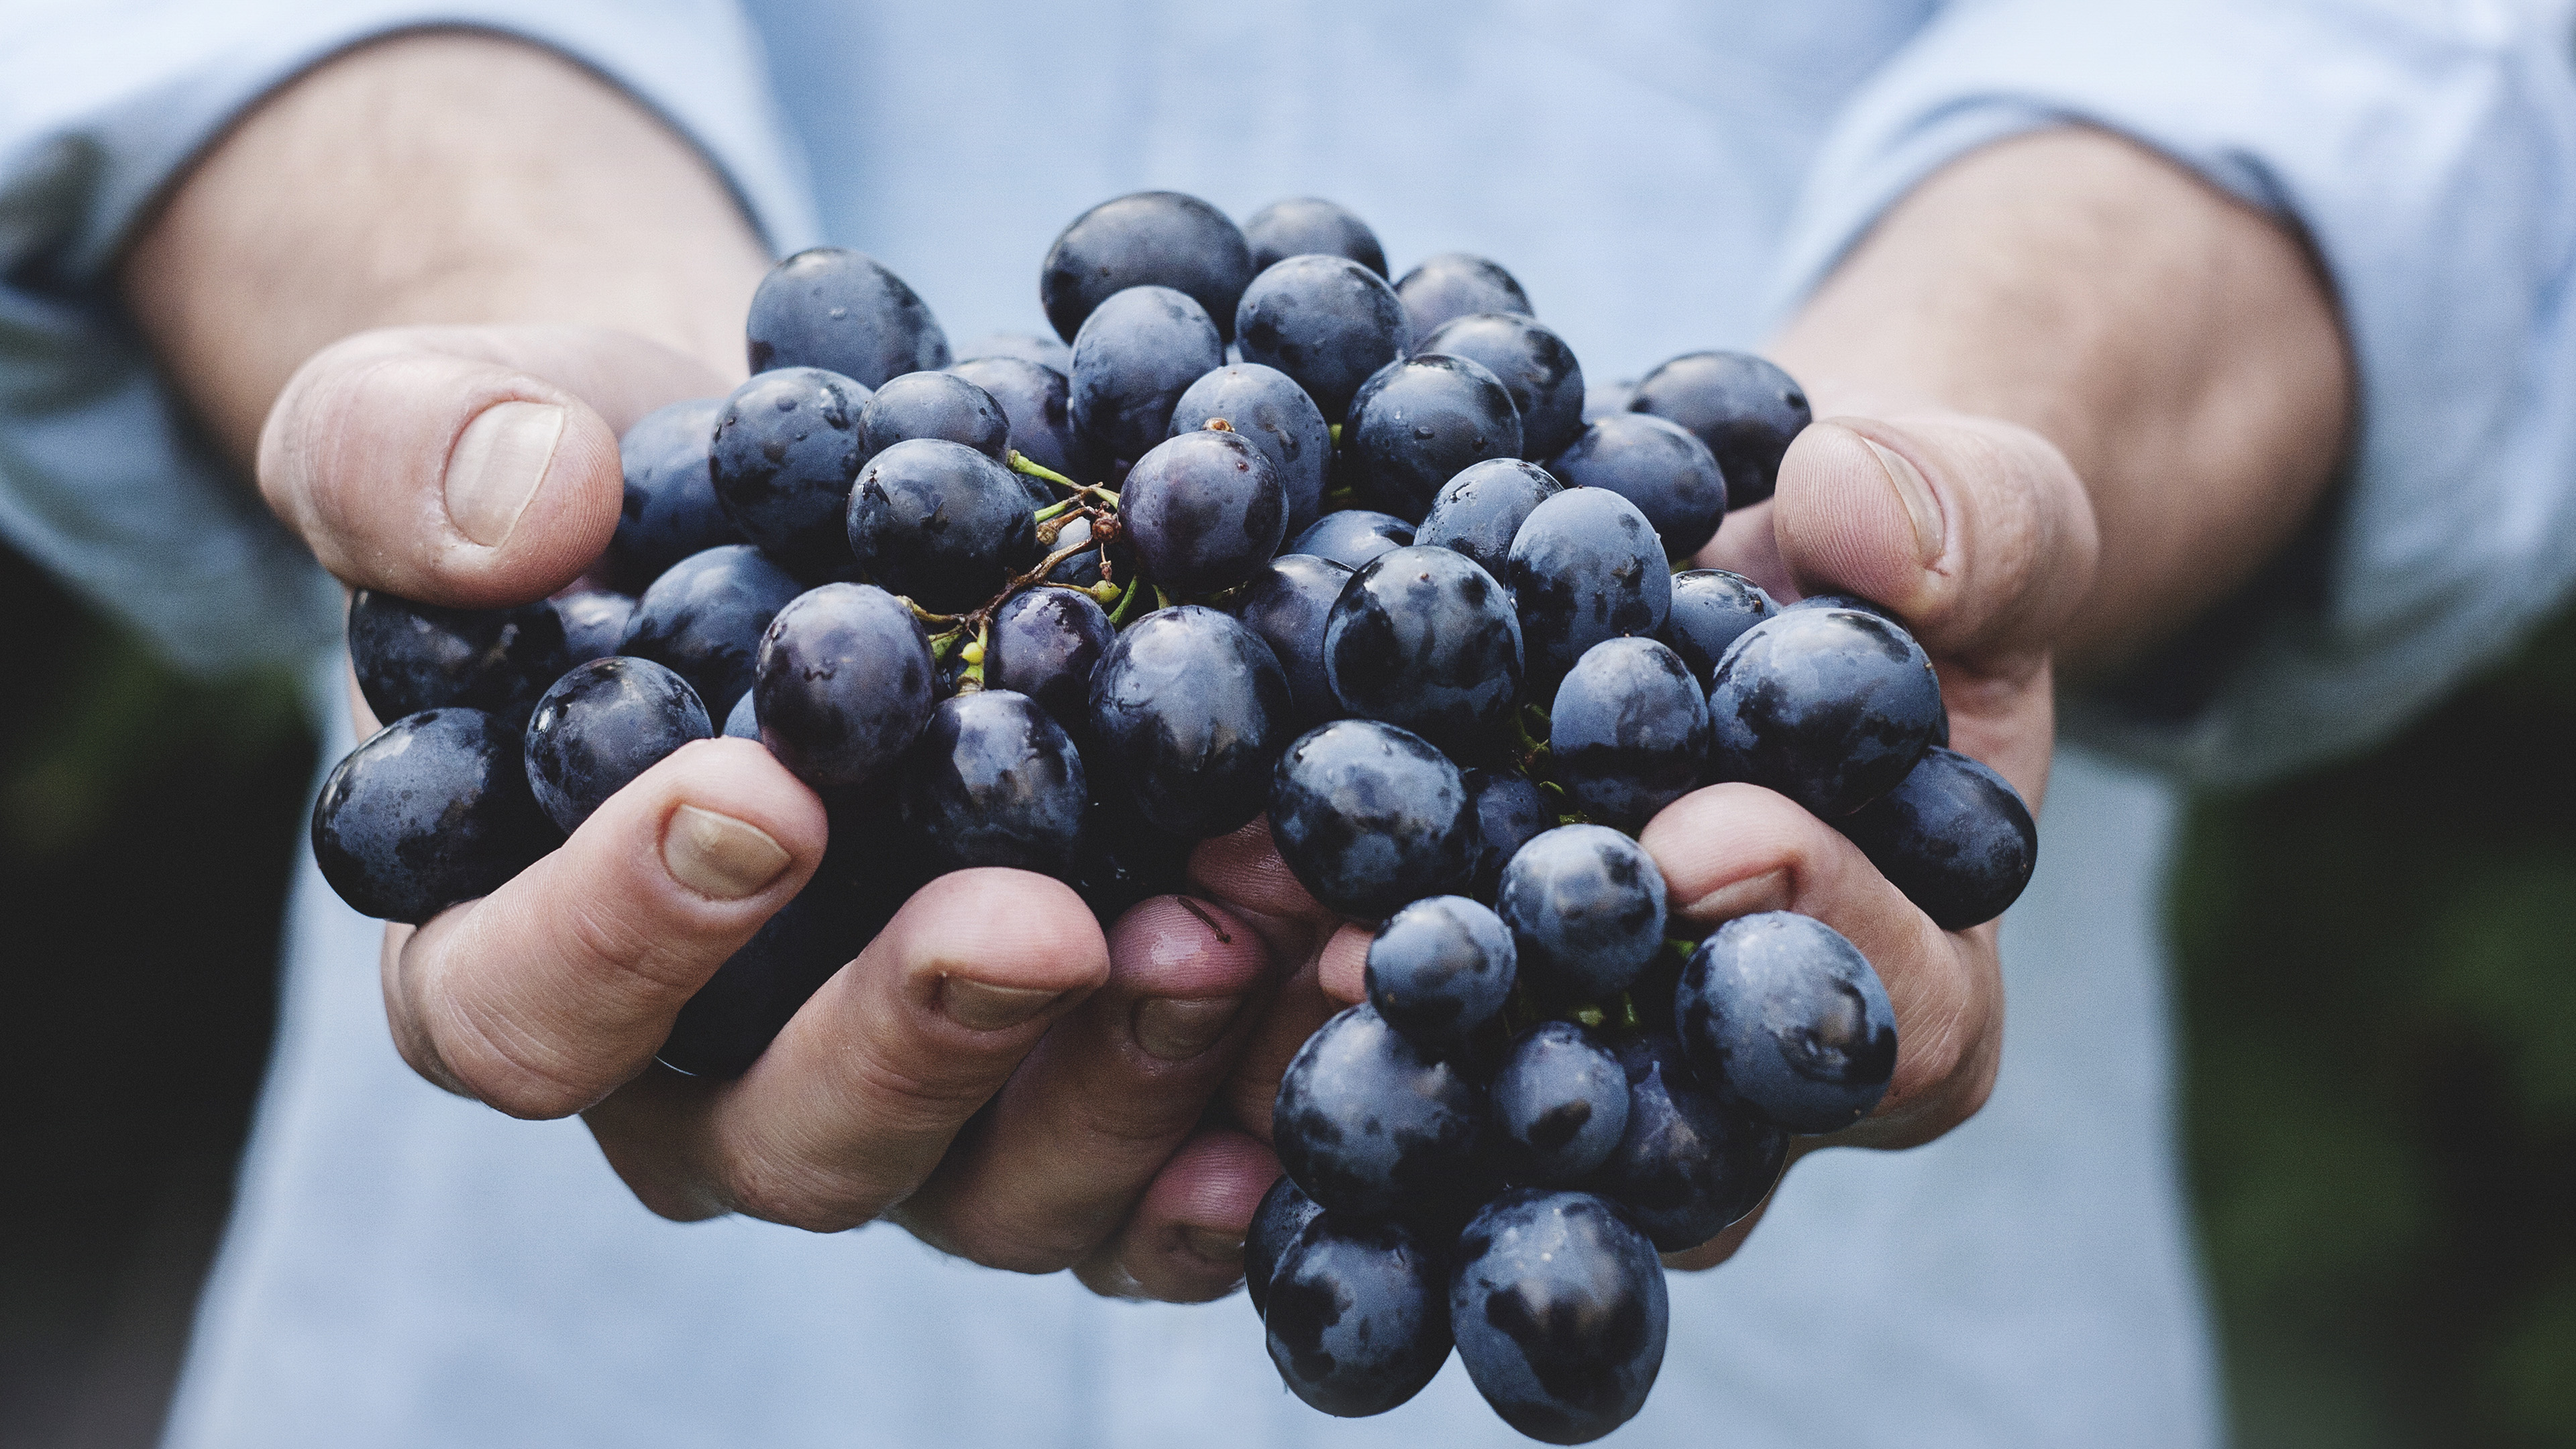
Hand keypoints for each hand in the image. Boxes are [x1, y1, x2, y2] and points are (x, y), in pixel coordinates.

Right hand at [271, 323, 1294, 1301]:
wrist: (790, 498)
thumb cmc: (591, 481)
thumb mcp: (442, 420)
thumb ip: (412, 457)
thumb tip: (524, 509)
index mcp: (517, 960)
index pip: (523, 1010)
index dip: (623, 932)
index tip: (759, 795)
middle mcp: (710, 1082)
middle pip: (791, 1140)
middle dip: (924, 1035)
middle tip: (1044, 919)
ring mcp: (910, 1109)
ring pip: (1000, 1185)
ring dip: (1132, 1075)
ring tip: (1250, 928)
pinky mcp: (1067, 1092)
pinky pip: (1156, 1179)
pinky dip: (1253, 1119)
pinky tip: (1345, 1020)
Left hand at [1132, 401, 2099, 1279]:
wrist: (1752, 573)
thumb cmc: (1894, 566)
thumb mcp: (1982, 514)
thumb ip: (1971, 523)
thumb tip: (1855, 510)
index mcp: (1912, 992)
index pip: (1892, 1027)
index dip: (1810, 936)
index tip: (1704, 833)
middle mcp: (1732, 1087)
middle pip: (1654, 1130)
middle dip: (1531, 1035)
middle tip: (1403, 950)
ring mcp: (1575, 1069)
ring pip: (1479, 1118)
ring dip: (1355, 1033)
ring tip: (1242, 921)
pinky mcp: (1441, 1017)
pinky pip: (1360, 1045)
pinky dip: (1259, 985)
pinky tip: (1159, 910)